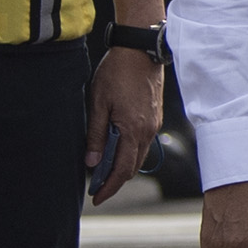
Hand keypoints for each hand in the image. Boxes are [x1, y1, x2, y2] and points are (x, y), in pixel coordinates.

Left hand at [86, 44, 162, 206]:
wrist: (140, 50)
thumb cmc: (117, 73)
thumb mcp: (98, 104)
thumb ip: (97, 135)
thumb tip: (93, 162)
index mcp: (134, 130)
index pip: (122, 169)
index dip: (109, 187)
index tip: (97, 198)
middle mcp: (148, 131)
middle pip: (133, 166)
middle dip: (115, 180)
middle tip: (96, 188)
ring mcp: (153, 124)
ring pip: (139, 155)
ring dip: (122, 166)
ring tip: (103, 170)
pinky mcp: (154, 116)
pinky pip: (143, 142)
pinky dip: (129, 151)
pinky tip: (116, 148)